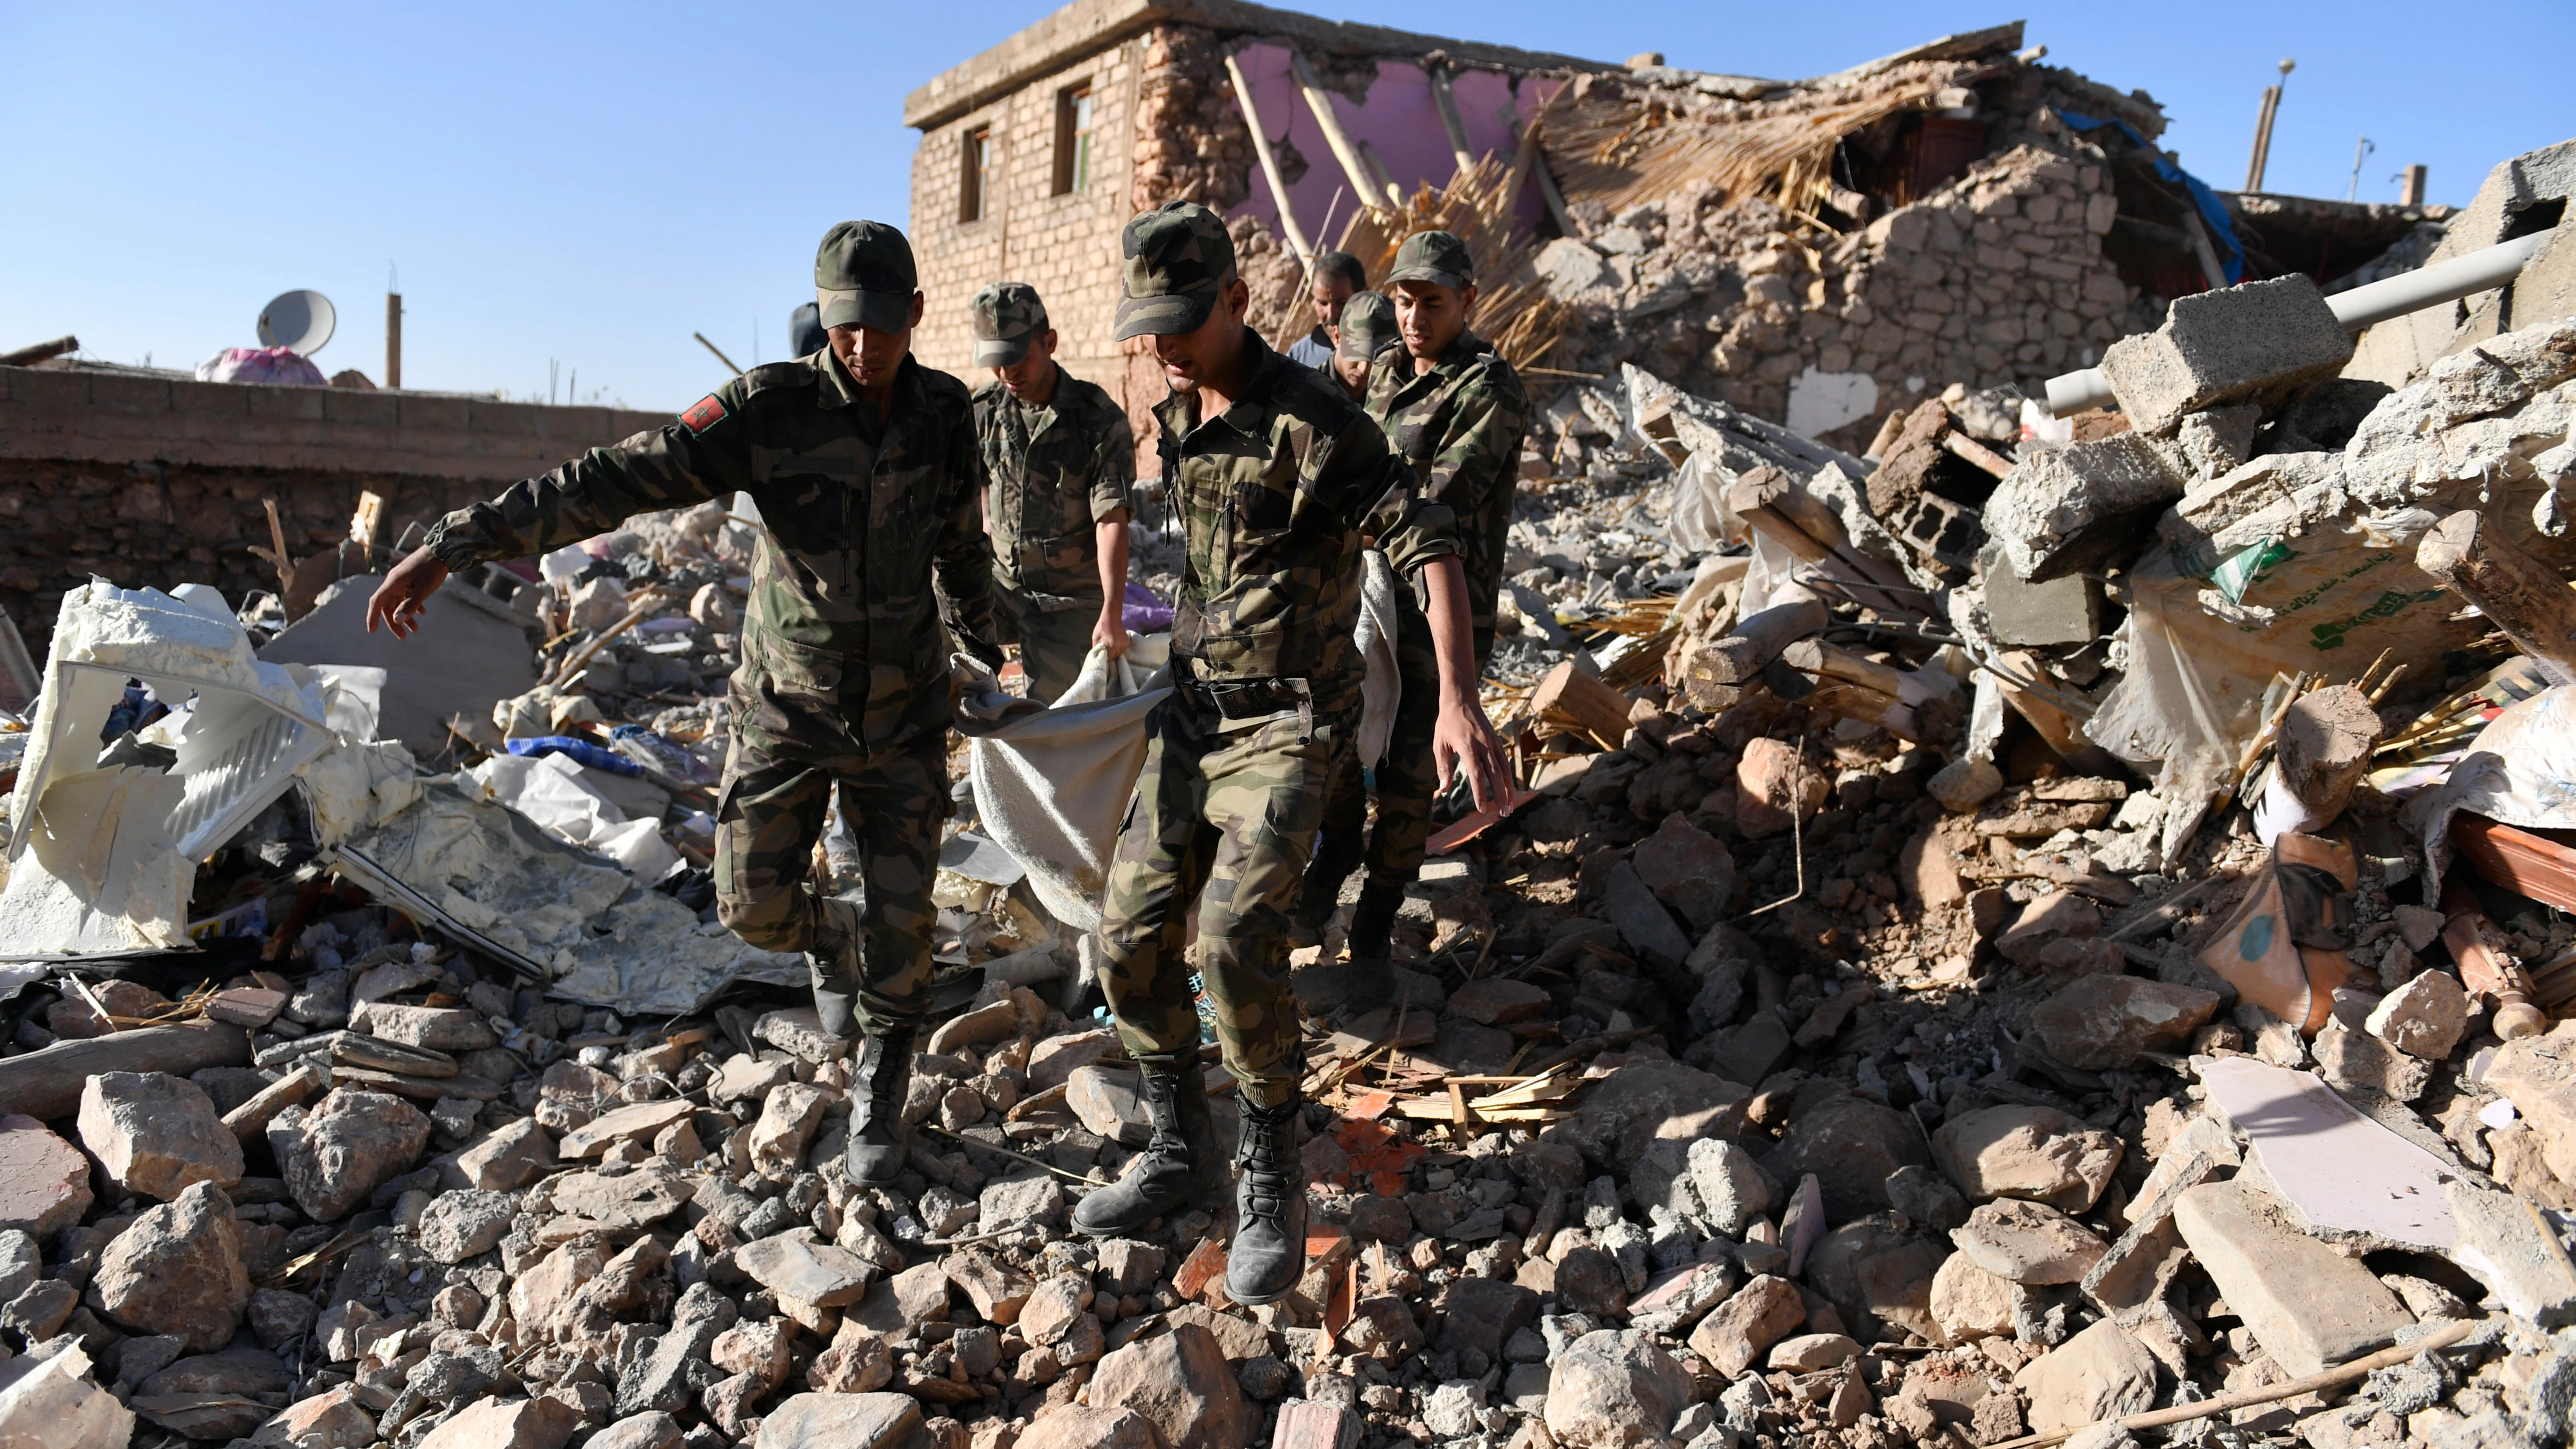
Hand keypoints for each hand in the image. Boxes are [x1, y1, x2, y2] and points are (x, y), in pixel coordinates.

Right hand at [366, 546, 449, 637]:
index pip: (377, 602)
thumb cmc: (433, 569)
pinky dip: (412, 605)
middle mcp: (394, 580)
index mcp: (393, 582)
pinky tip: (422, 613)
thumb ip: (410, 605)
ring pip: (398, 601)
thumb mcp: (423, 589)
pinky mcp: (410, 578)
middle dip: (394, 622)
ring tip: (415, 629)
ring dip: (405, 615)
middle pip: (388, 604)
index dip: (372, 617)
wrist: (442, 550)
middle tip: (402, 637)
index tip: (372, 631)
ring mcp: (401, 579)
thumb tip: (397, 620)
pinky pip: (406, 594)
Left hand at [1093, 610, 1129, 658]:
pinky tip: (1114, 644)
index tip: (1102, 660)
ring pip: (1119, 654)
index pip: (1109, 659)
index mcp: (1111, 646)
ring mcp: (1124, 644)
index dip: (1105, 660)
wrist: (1111, 617)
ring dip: (1115, 653)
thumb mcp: (1095, 638)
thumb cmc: (1101, 627)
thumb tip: (1096, 657)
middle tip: (1105, 653)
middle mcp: (1119, 646)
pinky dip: (1119, 648)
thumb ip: (1096, 649)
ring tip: (1110, 647)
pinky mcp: (1127, 642)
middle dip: (1110, 657)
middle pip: (1114, 658)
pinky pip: (1123, 649)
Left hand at [1432, 697, 1511, 813]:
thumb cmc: (1447, 724)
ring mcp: (1493, 743)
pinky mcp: (1497, 741)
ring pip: (1505, 769)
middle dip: (1500, 796)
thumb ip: (1443, 768)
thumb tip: (1443, 790)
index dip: (1480, 793)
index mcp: (1468, 747)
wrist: (1461, 700)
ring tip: (1509, 806)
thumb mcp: (1439, 744)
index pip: (1476, 774)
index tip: (1481, 809)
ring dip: (1508, 789)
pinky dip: (1508, 777)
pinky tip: (1509, 789)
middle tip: (1503, 814)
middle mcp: (1484, 745)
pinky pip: (1505, 762)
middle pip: (1495, 775)